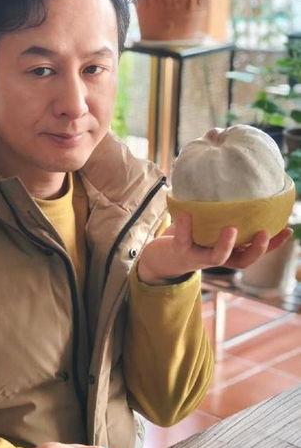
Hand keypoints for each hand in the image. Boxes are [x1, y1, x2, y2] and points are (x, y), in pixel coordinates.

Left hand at [137, 214, 292, 284]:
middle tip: (265, 233)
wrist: (159, 257)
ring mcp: (199, 257)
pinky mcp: (180, 252)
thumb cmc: (189, 236)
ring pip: (217, 258)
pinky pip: (183, 241)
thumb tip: (238, 185)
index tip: (288, 230)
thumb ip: (222, 215)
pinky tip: (184, 213)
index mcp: (228, 252)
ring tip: (230, 228)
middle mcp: (217, 257)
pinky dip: (184, 227)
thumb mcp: (208, 226)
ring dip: (225, 244)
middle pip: (243, 261)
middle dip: (257, 249)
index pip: (255, 251)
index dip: (273, 245)